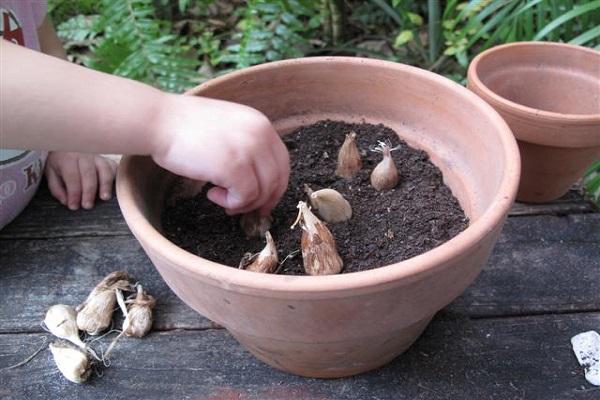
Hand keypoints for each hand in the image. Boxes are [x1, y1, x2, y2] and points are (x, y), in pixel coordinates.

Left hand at [45, 152, 117, 209]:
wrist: (67, 146)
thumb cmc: (60, 163)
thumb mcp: (52, 174)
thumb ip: (57, 189)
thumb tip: (67, 202)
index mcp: (67, 158)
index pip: (72, 176)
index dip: (74, 192)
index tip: (74, 206)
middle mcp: (84, 155)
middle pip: (89, 173)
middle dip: (88, 191)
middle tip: (87, 206)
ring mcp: (98, 156)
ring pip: (104, 169)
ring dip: (105, 184)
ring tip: (104, 198)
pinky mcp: (107, 160)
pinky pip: (114, 167)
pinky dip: (115, 177)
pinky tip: (113, 188)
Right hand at [152, 95, 289, 215]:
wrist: (158, 120)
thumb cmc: (184, 127)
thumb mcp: (228, 127)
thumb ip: (246, 145)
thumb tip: (257, 180)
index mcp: (260, 123)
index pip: (282, 161)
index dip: (275, 185)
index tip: (263, 200)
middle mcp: (260, 134)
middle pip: (277, 179)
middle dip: (263, 200)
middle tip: (244, 209)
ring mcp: (248, 150)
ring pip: (262, 191)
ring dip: (241, 202)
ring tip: (219, 197)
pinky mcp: (234, 167)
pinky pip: (244, 197)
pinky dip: (230, 202)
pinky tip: (211, 193)